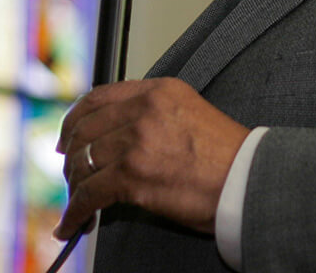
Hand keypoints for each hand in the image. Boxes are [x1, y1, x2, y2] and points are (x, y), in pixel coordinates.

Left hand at [53, 77, 249, 239]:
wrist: (248, 181)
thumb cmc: (226, 157)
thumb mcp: (189, 114)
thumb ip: (152, 115)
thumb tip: (115, 136)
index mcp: (158, 91)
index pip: (99, 97)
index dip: (75, 119)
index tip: (67, 136)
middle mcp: (144, 110)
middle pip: (85, 129)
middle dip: (70, 157)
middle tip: (68, 175)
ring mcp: (137, 141)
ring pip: (84, 162)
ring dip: (74, 188)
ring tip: (76, 205)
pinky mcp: (134, 175)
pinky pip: (90, 193)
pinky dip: (76, 212)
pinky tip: (72, 225)